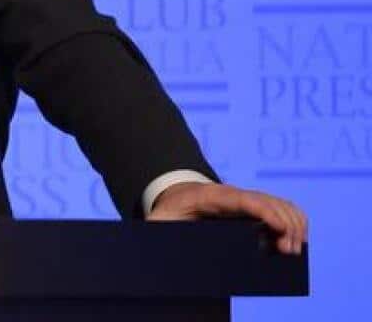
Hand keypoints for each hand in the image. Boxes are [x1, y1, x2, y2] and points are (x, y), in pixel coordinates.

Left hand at [148, 182, 307, 254]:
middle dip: (284, 225)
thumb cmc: (169, 210)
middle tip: (288, 252)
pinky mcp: (256, 206)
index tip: (279, 229)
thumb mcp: (158, 219)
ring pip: (281, 204)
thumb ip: (155, 228)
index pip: (244, 200)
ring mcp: (248, 198)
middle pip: (269, 202)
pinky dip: (295, 221)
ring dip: (293, 225)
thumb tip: (152, 241)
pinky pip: (283, 208)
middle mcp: (235, 194)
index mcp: (212, 197)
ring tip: (292, 250)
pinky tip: (295, 240)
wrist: (177, 194)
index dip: (265, 212)